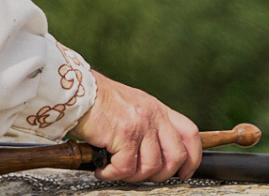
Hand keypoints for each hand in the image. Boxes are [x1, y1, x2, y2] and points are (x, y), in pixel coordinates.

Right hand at [70, 71, 200, 182]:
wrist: (76, 91)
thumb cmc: (97, 100)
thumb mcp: (131, 105)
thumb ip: (147, 124)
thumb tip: (153, 152)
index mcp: (157, 108)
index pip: (190, 134)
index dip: (192, 157)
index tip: (184, 172)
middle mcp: (153, 115)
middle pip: (176, 156)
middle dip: (162, 174)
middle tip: (144, 176)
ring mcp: (140, 125)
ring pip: (152, 167)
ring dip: (134, 176)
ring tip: (117, 171)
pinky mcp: (124, 135)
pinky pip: (126, 168)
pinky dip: (113, 174)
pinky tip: (102, 169)